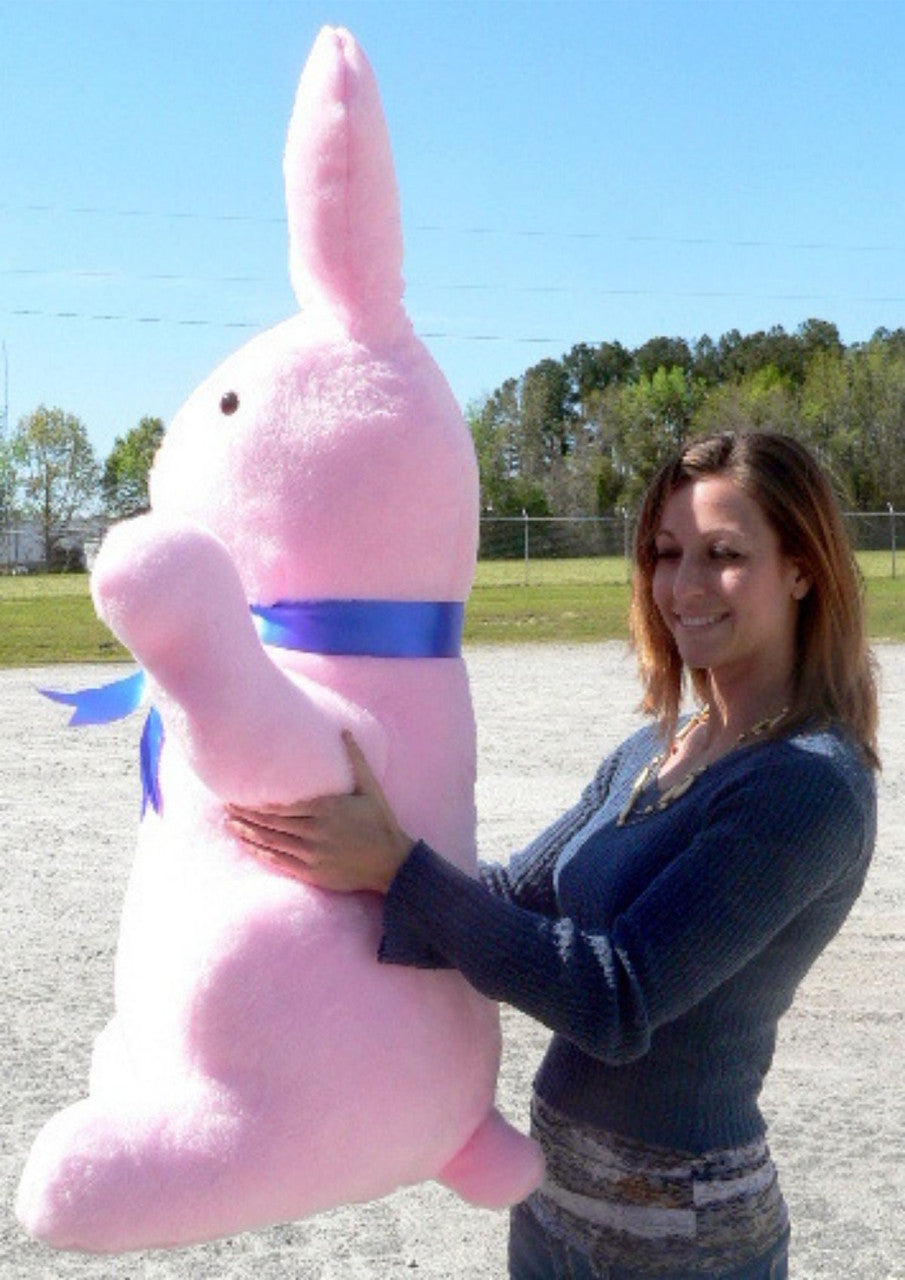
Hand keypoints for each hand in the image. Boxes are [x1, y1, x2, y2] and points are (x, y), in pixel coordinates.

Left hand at [226, 731, 414, 893]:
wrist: (391, 862)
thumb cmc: (381, 821)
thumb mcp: (371, 787)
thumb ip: (355, 759)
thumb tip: (343, 730)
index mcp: (325, 809)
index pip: (280, 807)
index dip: (255, 804)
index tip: (236, 797)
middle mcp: (314, 832)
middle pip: (270, 824)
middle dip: (245, 816)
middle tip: (225, 808)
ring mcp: (312, 854)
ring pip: (271, 843)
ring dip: (247, 834)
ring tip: (229, 826)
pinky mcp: (312, 872)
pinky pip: (280, 862)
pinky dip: (261, 853)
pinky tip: (249, 847)